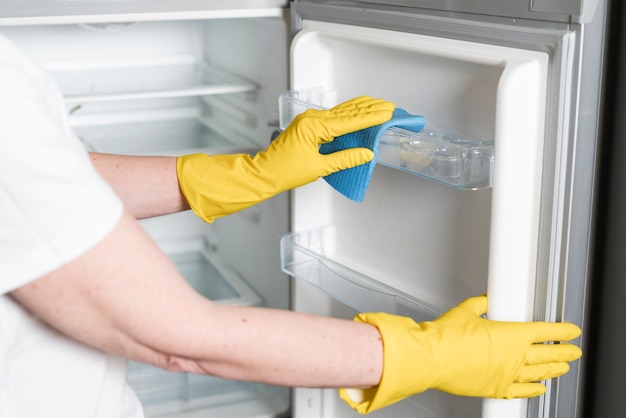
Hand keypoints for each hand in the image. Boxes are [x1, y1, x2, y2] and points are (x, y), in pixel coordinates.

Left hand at [177, 96, 394, 221]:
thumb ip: (344, 158)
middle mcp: (312, 119)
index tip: (386, 112)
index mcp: (315, 127)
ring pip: (340, 111)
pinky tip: (357, 110)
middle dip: (369, 109)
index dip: (370, 118)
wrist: (264, 172)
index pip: (349, 121)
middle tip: (388, 106)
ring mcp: (309, 120)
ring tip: (378, 104)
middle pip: (347, 112)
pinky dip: (347, 114)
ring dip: (360, 108)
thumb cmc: (285, 170)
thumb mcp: (319, 168)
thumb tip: (365, 154)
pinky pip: (333, 117)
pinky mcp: (308, 125)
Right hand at [339, 295, 581, 413]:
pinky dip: (534, 390)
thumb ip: (480, 305)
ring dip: (554, 369)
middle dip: (564, 351)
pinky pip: (523, 391)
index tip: (571, 331)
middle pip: (550, 353)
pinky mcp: (496, 389)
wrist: (432, 358)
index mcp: (512, 334)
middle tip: (573, 350)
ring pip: (540, 373)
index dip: (563, 331)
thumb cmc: (446, 337)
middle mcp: (515, 356)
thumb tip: (485, 301)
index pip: (546, 331)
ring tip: (562, 367)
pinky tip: (540, 388)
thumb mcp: (465, 311)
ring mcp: (508, 374)